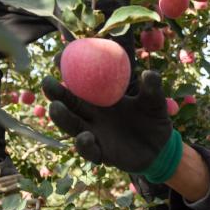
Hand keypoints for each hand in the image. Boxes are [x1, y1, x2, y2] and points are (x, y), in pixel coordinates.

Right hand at [41, 69, 172, 173]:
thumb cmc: (154, 119)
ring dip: (62, 117)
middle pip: (69, 102)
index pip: (81, 81)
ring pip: (73, 125)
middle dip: (56, 92)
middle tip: (47, 82)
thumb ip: (152, 88)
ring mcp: (95, 133)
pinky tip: (85, 136)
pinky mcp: (101, 153)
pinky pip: (89, 149)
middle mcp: (93, 114)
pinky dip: (84, 144)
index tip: (59, 57)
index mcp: (102, 97)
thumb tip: (149, 73)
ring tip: (55, 107)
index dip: (69, 69)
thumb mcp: (155, 102)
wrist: (161, 148)